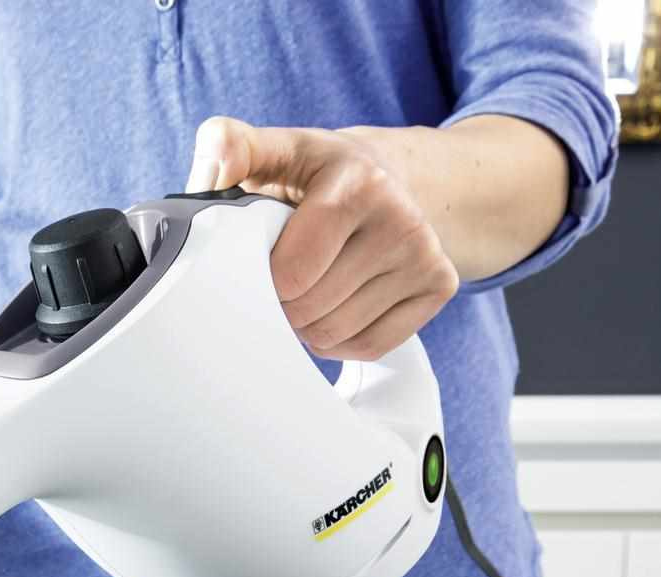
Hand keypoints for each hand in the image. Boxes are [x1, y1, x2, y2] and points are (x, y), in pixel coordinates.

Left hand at [185, 116, 458, 361]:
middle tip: (282, 276)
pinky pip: (370, 347)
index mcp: (359, 183)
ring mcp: (427, 254)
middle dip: (282, 303)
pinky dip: (339, 341)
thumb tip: (220, 166)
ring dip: (306, 325)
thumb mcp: (276, 149)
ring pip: (334, 333)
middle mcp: (403, 219)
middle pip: (310, 308)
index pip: (292, 273)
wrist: (393, 178)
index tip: (260, 258)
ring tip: (308, 288)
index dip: (262, 278)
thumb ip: (230, 146)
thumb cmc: (318, 174)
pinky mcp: (440, 285)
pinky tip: (335, 307)